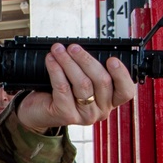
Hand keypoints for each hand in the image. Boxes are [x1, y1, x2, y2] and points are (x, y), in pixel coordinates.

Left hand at [17, 43, 135, 131]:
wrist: (37, 111)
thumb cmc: (60, 93)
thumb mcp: (80, 80)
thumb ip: (89, 69)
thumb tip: (83, 48)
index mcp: (109, 100)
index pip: (125, 91)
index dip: (121, 75)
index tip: (112, 59)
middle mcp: (101, 110)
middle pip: (102, 81)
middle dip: (86, 60)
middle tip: (73, 47)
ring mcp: (85, 115)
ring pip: (83, 84)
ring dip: (69, 62)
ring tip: (58, 50)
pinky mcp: (67, 115)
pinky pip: (63, 88)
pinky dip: (56, 70)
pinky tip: (51, 60)